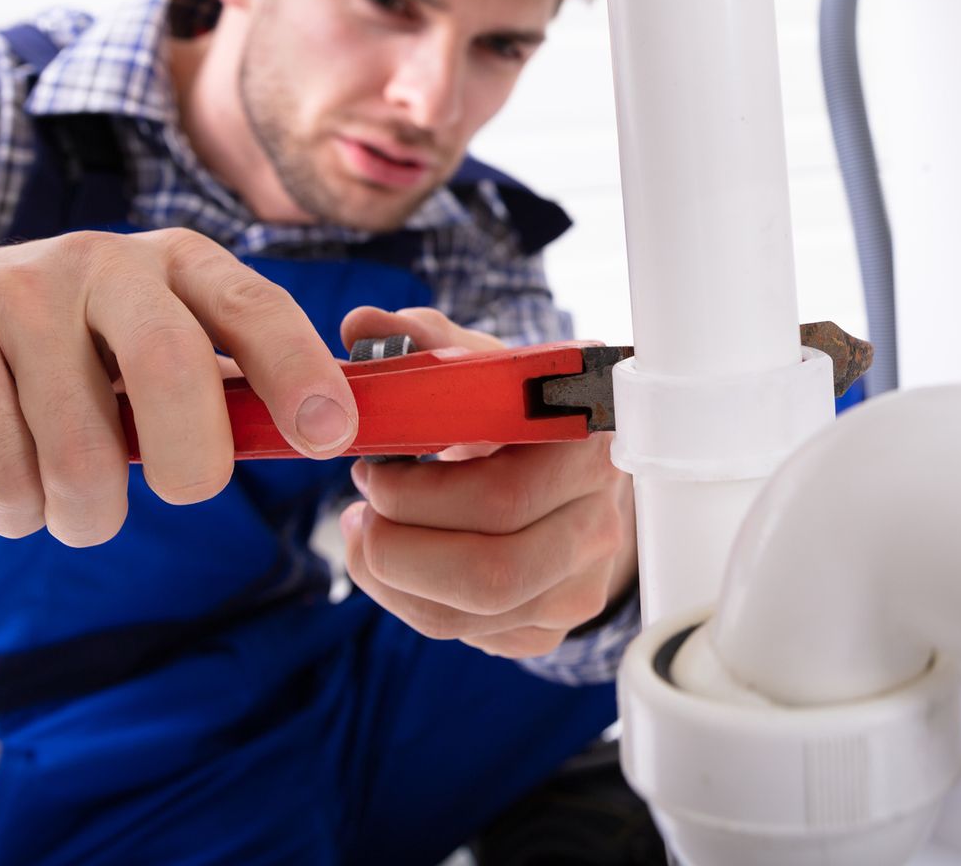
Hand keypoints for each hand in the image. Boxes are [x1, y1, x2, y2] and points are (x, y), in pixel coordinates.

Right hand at [0, 229, 356, 545]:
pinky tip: (8, 486)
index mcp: (176, 262)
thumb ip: (224, 386)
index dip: (299, 370)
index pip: (254, 306)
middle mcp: (104, 261)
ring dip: (84, 512)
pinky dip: (16, 508)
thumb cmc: (59, 353)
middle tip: (184, 493)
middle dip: (191, 461)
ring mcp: (19, 291)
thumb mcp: (147, 345)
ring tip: (71, 504)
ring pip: (81, 445)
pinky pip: (6, 464)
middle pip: (171, 368)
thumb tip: (322, 437)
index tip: (329, 436)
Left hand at [335, 305, 637, 657]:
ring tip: (364, 530)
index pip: (503, 496)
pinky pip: (468, 636)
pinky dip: (409, 602)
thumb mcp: (485, 369)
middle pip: (487, 573)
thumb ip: (425, 344)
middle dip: (397, 546)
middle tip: (361, 506)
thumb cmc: (521, 413)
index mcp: (587, 449)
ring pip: (469, 615)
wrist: (576, 468)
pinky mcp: (552, 625)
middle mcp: (599, 526)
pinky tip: (397, 560)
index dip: (419, 495)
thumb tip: (362, 325)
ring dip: (390, 577)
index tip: (374, 465)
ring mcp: (580, 585)